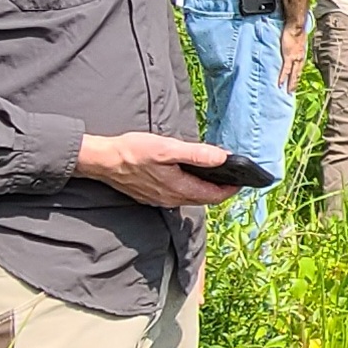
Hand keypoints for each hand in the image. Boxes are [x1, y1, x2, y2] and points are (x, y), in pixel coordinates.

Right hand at [76, 130, 241, 205]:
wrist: (103, 161)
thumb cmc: (134, 152)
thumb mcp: (168, 148)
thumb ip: (196, 154)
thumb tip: (222, 157)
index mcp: (180, 189)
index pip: (215, 195)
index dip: (231, 188)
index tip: (243, 179)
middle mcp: (172, 199)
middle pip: (205, 198)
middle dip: (220, 189)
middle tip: (232, 176)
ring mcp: (161, 199)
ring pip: (191, 197)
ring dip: (204, 188)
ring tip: (213, 175)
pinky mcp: (152, 196)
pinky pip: (177, 195)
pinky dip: (189, 187)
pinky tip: (187, 176)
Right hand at [277, 25, 307, 93]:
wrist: (296, 26)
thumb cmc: (296, 31)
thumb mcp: (298, 41)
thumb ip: (295, 46)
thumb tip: (293, 47)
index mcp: (302, 56)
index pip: (300, 69)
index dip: (297, 77)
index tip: (295, 84)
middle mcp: (300, 59)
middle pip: (297, 74)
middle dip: (294, 84)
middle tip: (291, 93)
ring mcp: (295, 58)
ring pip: (293, 74)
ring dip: (290, 84)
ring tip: (287, 92)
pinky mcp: (288, 56)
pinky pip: (286, 70)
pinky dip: (283, 77)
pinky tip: (280, 83)